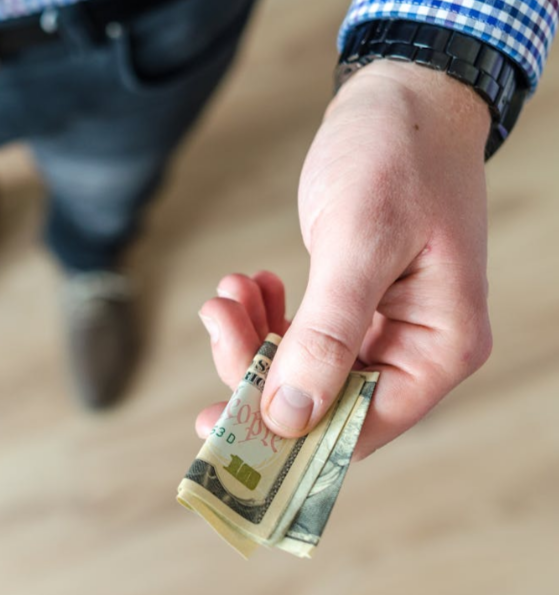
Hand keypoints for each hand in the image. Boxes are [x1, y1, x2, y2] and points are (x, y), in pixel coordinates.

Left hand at [197, 60, 492, 459]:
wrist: (403, 97)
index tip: (217, 423)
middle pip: (321, 401)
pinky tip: (248, 285)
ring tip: (228, 292)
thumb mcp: (360, 239)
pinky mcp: (355, 305)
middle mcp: (416, 349)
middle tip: (218, 320)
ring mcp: (385, 328)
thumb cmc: (398, 155)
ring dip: (254, 339)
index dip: (286, 435)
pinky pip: (301, 336)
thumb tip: (291, 415)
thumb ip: (327, 331)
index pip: (358, 426)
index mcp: (439, 346)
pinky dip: (266, 318)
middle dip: (258, 370)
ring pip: (302, 370)